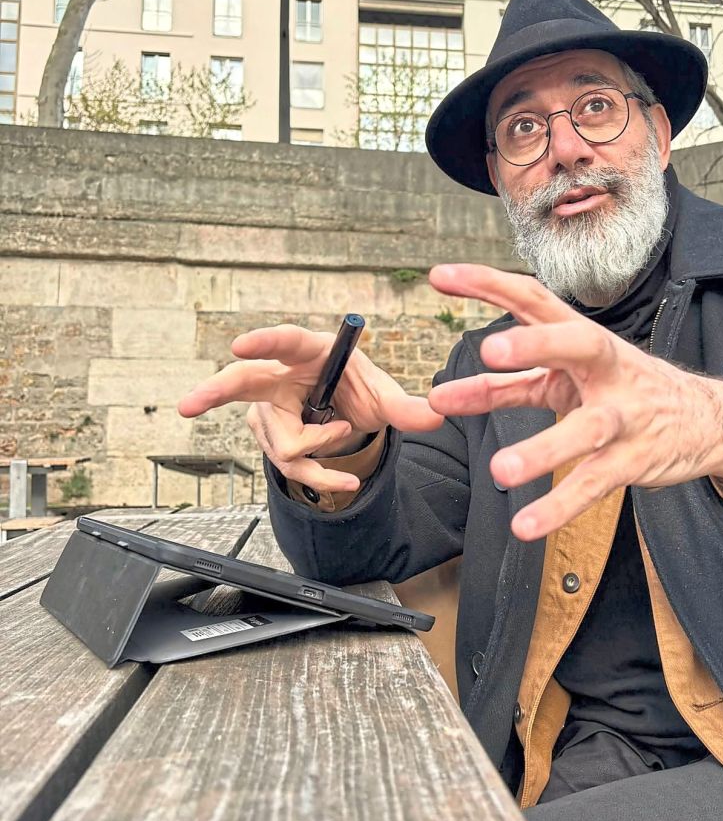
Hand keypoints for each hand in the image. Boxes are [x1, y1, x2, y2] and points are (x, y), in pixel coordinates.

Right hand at [178, 324, 442, 496]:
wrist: (350, 409)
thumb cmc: (360, 387)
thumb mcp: (386, 396)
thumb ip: (407, 407)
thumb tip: (438, 415)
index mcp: (311, 351)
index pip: (284, 340)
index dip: (263, 341)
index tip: (240, 343)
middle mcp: (282, 375)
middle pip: (241, 381)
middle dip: (213, 392)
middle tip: (187, 406)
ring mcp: (269, 407)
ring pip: (280, 441)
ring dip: (319, 451)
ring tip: (343, 434)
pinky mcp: (269, 434)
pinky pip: (287, 463)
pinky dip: (318, 474)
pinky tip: (341, 480)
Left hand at [427, 264, 722, 539]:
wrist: (707, 420)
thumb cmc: (621, 391)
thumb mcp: (565, 379)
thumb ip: (504, 385)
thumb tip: (439, 398)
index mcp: (583, 341)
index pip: (534, 300)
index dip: (489, 285)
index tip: (440, 276)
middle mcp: (606, 369)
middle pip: (576, 344)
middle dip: (536, 344)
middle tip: (489, 350)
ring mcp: (624, 415)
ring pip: (585, 430)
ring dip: (543, 450)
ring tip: (499, 471)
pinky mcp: (634, 459)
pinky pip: (593, 483)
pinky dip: (559, 506)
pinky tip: (525, 525)